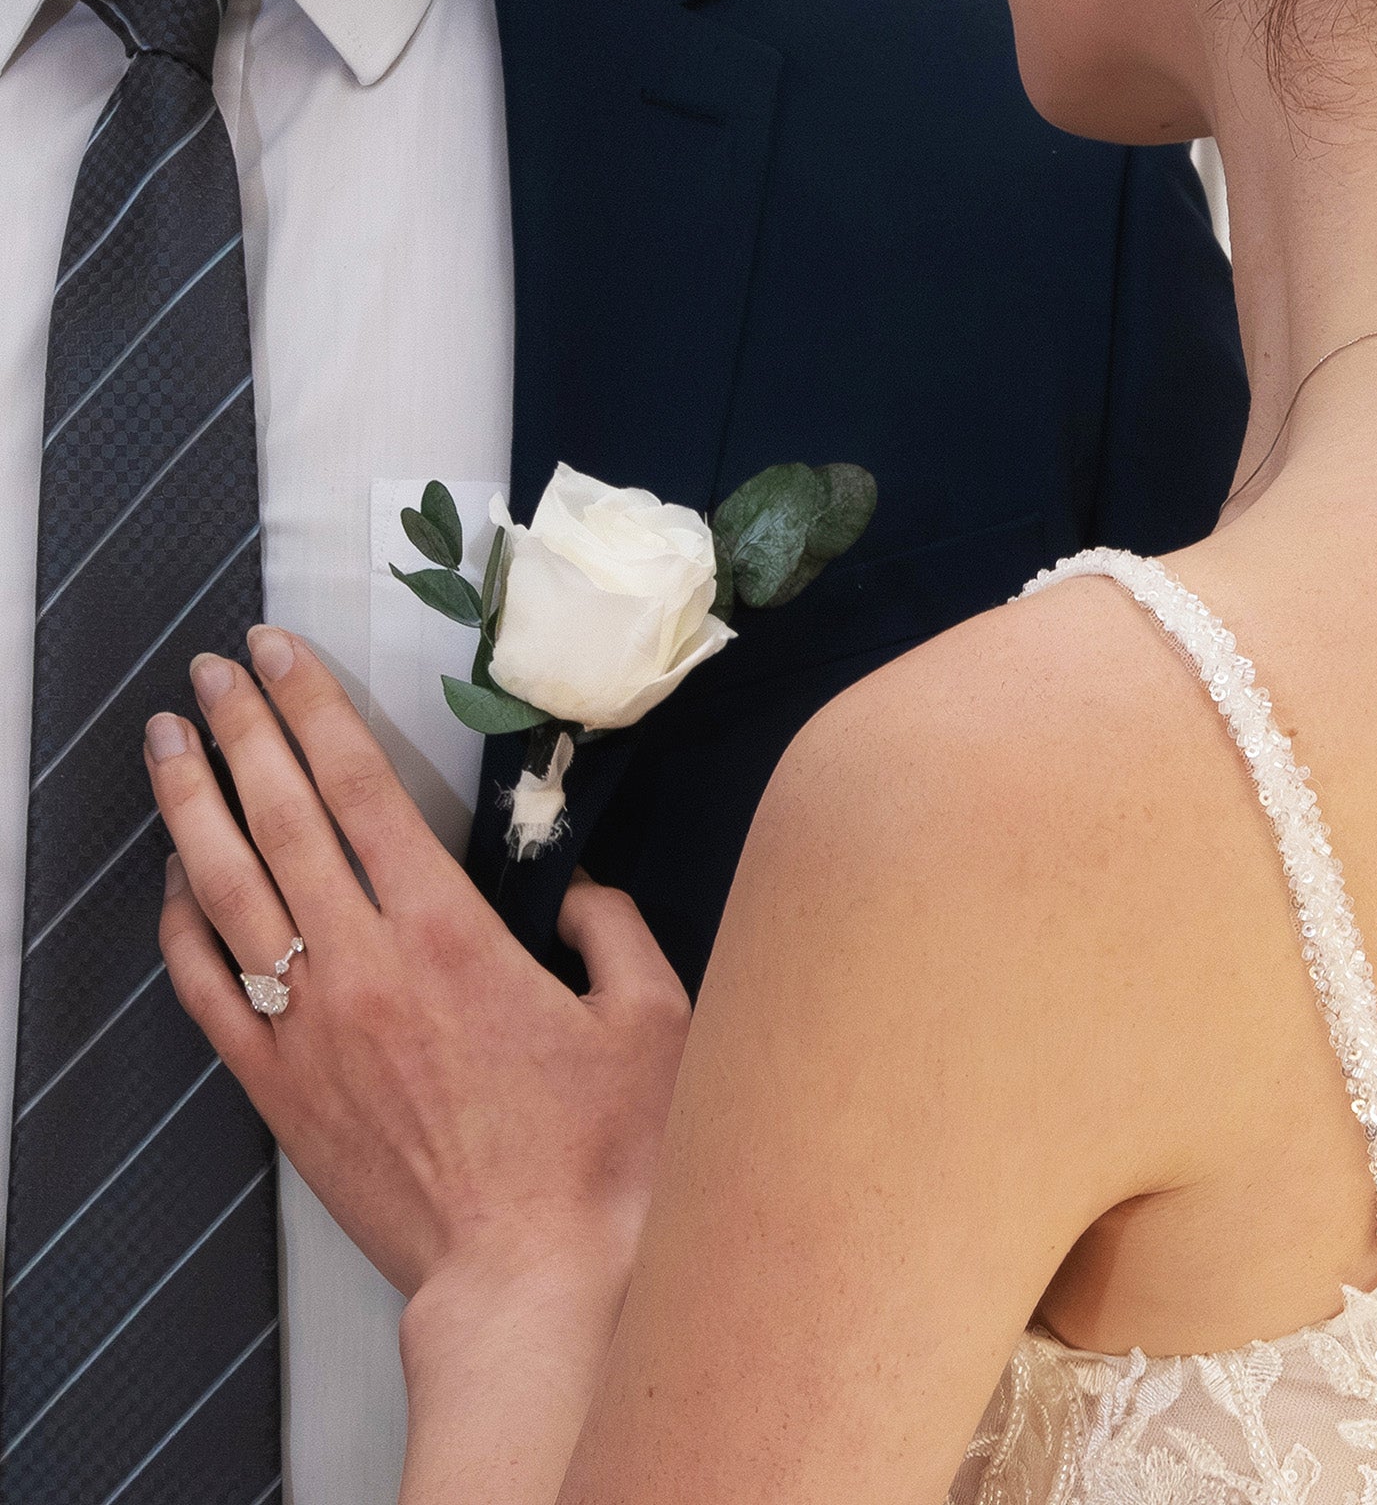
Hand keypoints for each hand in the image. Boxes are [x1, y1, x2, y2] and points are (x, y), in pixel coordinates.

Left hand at [143, 627, 690, 1310]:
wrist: (531, 1279)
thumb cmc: (602, 1154)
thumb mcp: (650, 1017)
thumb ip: (609, 928)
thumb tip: (574, 892)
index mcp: (453, 935)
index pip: (363, 790)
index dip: (315, 710)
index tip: (280, 656)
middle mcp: (363, 966)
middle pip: (280, 819)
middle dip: (242, 729)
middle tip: (212, 669)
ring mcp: (308, 1030)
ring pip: (224, 891)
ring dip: (190, 804)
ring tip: (167, 740)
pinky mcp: (279, 1090)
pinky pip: (203, 987)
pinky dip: (177, 922)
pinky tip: (172, 877)